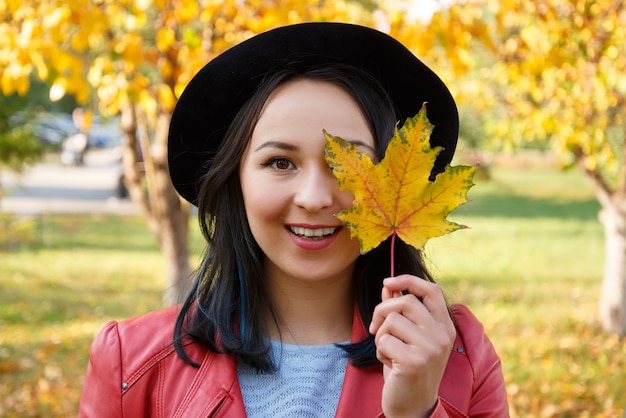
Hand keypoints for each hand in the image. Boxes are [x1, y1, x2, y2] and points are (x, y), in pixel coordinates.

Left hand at [369, 275, 455, 417]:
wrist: (413, 406)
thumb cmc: (408, 368)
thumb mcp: (407, 336)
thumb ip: (400, 311)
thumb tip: (388, 287)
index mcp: (445, 327)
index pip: (431, 290)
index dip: (408, 280)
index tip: (388, 282)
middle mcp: (442, 336)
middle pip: (405, 301)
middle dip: (382, 310)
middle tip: (375, 327)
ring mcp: (431, 348)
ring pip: (391, 320)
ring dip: (381, 335)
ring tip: (388, 351)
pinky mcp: (414, 361)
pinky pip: (384, 339)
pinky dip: (380, 350)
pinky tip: (390, 363)